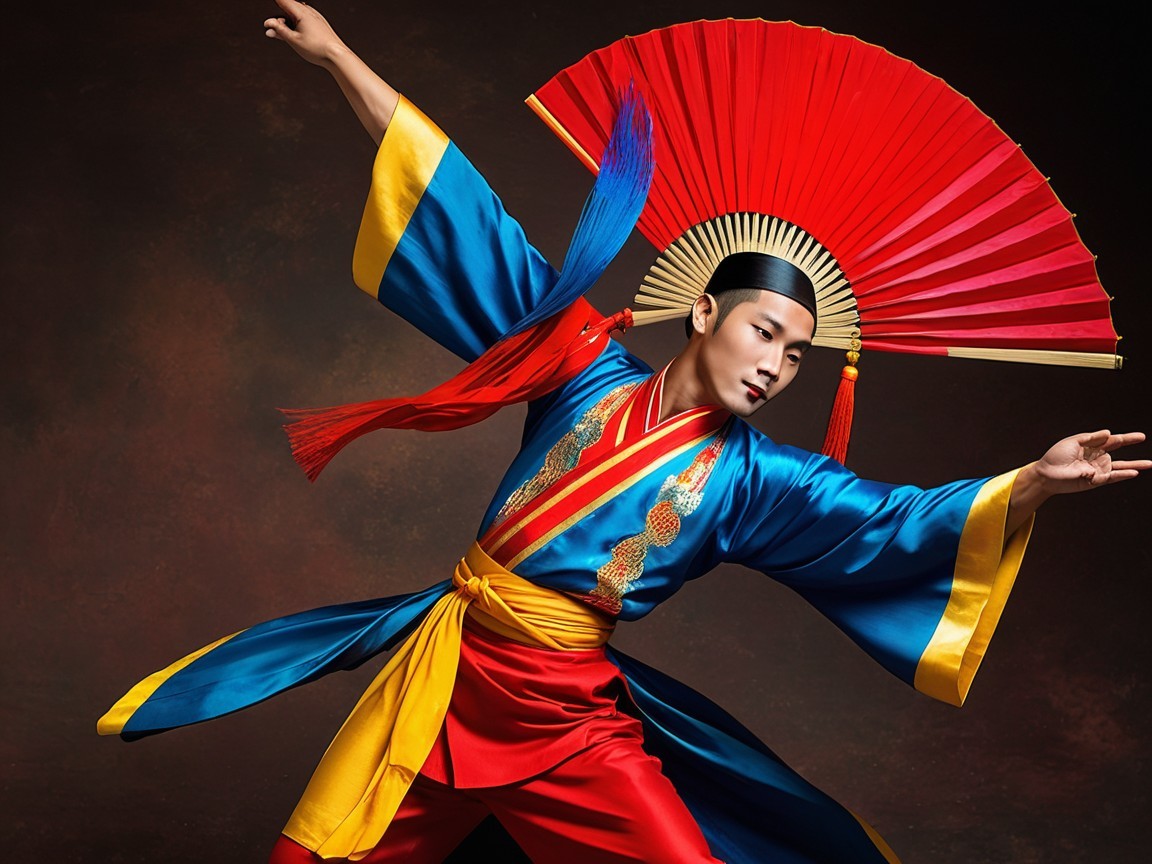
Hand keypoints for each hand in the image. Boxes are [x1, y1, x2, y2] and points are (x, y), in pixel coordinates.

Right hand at [264, 0, 345, 66]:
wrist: (337, 55)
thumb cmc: (317, 49)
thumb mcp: (293, 40)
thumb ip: (279, 30)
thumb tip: (269, 24)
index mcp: (302, 13)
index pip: (284, 1)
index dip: (277, 1)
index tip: (273, 3)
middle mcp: (310, 11)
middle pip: (289, 8)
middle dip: (280, 17)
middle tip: (272, 28)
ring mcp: (316, 17)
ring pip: (297, 14)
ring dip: (288, 21)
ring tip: (284, 34)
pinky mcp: (320, 23)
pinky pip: (305, 18)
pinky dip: (297, 23)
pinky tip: (296, 33)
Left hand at [1033, 430, 1149, 494]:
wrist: (1046, 474)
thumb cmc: (1056, 456)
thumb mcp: (1073, 442)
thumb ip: (1091, 438)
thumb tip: (1108, 433)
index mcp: (1092, 447)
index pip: (1112, 441)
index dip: (1127, 439)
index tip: (1141, 437)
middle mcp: (1097, 458)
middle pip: (1119, 452)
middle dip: (1131, 448)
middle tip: (1144, 441)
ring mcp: (1097, 469)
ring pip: (1119, 467)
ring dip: (1134, 466)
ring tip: (1149, 464)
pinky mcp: (1095, 480)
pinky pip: (1111, 477)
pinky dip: (1122, 475)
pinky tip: (1133, 472)